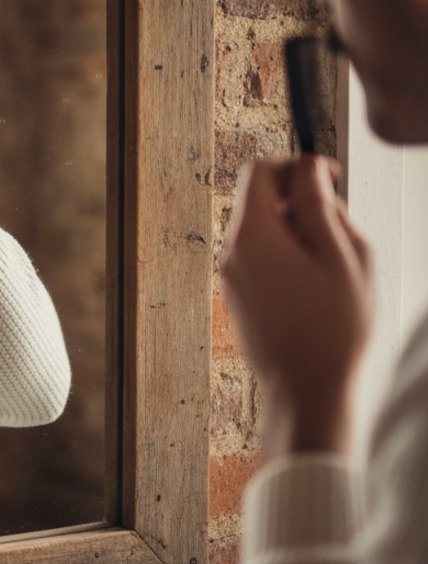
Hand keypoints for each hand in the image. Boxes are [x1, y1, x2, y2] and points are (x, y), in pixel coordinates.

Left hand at [221, 156, 372, 455]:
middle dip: (303, 202)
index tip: (330, 180)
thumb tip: (307, 166)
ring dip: (300, 232)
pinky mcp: (237, 294)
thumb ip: (320, 203)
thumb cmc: (333, 326)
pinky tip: (316, 289)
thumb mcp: (341, 254)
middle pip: (261, 198)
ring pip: (266, 229)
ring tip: (332, 269)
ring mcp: (231, 275)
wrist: (304, 388)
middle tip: (340, 234)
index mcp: (253, 236)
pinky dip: (289, 256)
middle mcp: (231, 252)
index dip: (297, 165)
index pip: (259, 170)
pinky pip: (262, 256)